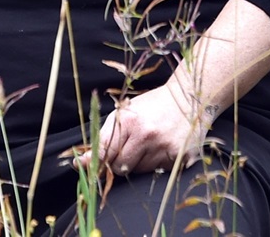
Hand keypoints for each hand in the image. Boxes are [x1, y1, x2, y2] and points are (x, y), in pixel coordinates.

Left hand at [83, 80, 212, 175]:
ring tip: (147, 145)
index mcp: (129, 121)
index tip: (79, 165)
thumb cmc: (154, 105)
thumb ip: (108, 134)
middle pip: (119, 166)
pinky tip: (161, 148)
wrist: (190, 98)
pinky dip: (156, 164)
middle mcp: (145, 135)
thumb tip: (86, 156)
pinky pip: (159, 172)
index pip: (104, 149)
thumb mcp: (127, 111)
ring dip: (138, 163)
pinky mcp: (180, 158)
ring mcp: (164, 148)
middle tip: (125, 151)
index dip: (91, 160)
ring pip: (139, 171)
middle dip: (116, 163)